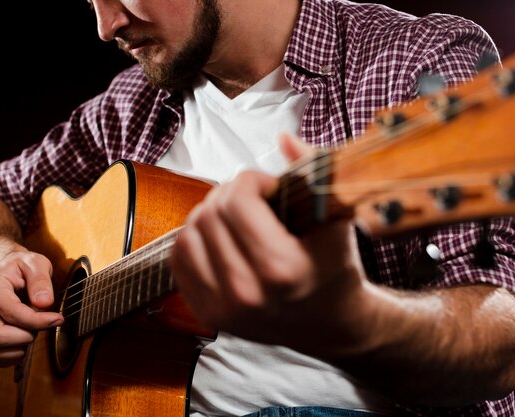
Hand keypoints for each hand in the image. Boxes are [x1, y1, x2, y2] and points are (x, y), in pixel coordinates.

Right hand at [0, 250, 63, 366]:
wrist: (11, 271)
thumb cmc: (24, 266)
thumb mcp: (37, 263)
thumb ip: (40, 280)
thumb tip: (44, 303)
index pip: (12, 313)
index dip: (37, 320)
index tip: (58, 319)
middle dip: (28, 334)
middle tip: (44, 322)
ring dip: (21, 346)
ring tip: (33, 328)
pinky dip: (14, 355)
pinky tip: (26, 340)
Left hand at [170, 134, 366, 347]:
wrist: (329, 323)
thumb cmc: (335, 268)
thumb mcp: (336, 218)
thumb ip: (313, 170)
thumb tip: (283, 137)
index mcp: (280, 269)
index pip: (237, 201)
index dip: (251, 180)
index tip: (269, 186)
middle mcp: (245, 293)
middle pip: (209, 214)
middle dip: (230, 194)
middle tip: (253, 200)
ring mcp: (221, 307)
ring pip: (188, 233)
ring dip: (209, 215)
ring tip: (235, 218)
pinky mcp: (206, 314)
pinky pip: (178, 258)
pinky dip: (194, 239)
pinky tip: (219, 238)